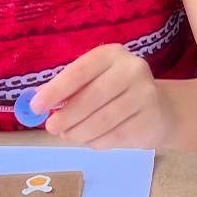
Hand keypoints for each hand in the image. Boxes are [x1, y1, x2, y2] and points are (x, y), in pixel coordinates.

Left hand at [37, 45, 173, 149]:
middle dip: (67, 116)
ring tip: (68, 135)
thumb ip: (67, 90)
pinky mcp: (151, 120)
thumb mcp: (93, 82)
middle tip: (51, 127)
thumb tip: (35, 101)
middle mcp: (132, 70)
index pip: (79, 71)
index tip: (36, 106)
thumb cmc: (116, 92)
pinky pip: (115, 136)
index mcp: (112, 55)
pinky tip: (91, 140)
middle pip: (91, 97)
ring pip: (103, 120)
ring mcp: (145, 95)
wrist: (160, 109)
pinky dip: (97, 142)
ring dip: (79, 132)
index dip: (55, 90)